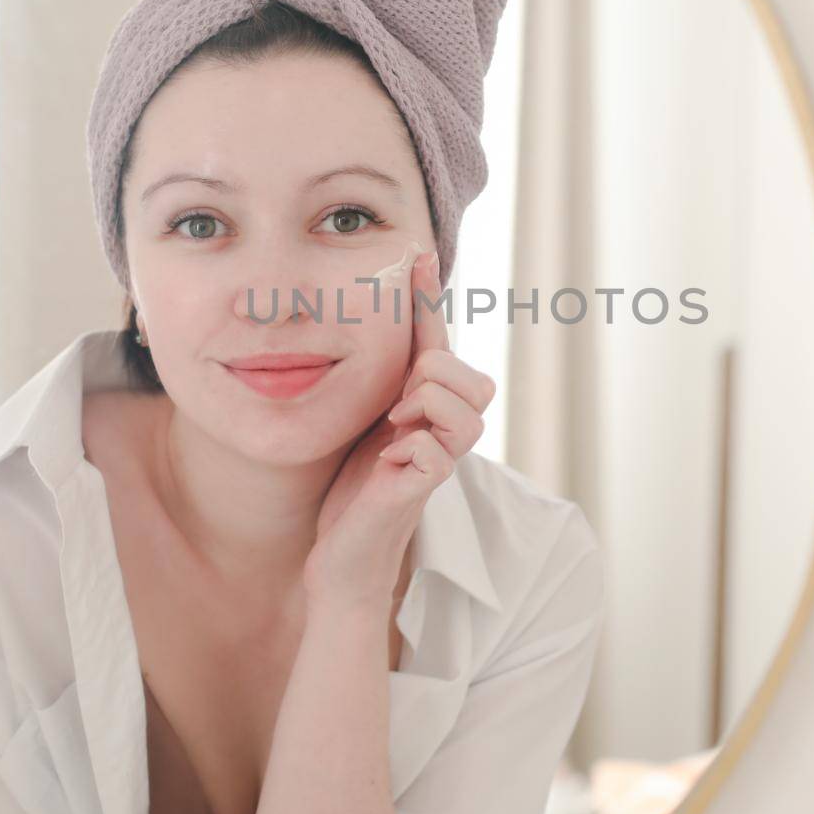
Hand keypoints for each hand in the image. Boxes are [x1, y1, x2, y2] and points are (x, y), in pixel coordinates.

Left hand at [306, 247, 498, 609]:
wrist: (339, 556)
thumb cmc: (352, 490)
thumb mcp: (363, 420)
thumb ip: (379, 383)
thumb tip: (367, 329)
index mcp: (427, 409)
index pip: (439, 344)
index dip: (429, 300)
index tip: (413, 256)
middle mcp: (442, 433)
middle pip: (475, 378)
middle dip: (437, 370)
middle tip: (398, 398)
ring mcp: (437, 463)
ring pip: (469, 409)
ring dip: (429, 403)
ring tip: (395, 424)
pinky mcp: (421, 492)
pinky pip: (435, 451)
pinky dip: (412, 445)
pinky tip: (387, 460)